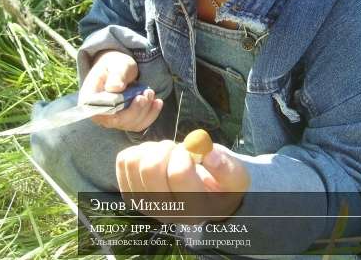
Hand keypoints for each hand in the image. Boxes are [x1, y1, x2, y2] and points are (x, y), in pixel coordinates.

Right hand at [80, 50, 162, 131]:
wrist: (120, 68)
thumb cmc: (115, 64)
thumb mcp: (117, 64)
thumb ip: (116, 75)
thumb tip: (114, 87)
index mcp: (89, 100)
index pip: (102, 112)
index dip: (121, 108)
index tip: (138, 96)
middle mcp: (98, 114)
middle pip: (118, 121)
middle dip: (137, 109)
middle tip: (148, 92)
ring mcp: (111, 120)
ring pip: (130, 124)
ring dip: (145, 110)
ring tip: (151, 92)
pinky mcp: (124, 121)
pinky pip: (138, 125)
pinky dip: (150, 115)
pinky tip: (157, 103)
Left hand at [116, 141, 249, 222]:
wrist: (204, 198)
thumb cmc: (222, 185)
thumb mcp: (236, 177)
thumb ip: (226, 166)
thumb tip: (208, 152)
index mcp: (194, 209)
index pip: (178, 173)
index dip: (186, 152)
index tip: (194, 152)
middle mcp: (166, 212)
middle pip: (150, 169)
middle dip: (167, 148)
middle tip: (179, 150)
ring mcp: (144, 204)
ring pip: (134, 163)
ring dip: (152, 149)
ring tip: (168, 154)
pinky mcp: (130, 192)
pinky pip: (124, 161)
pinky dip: (139, 151)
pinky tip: (155, 157)